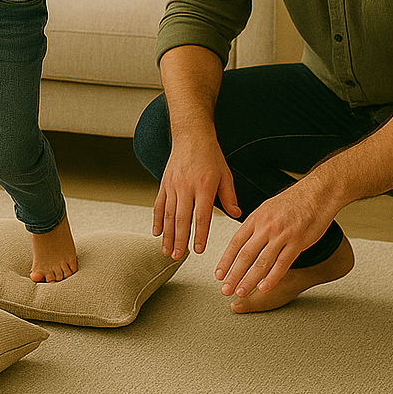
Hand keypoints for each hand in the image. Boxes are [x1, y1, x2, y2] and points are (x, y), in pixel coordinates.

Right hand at [152, 141, 239, 260]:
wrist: (191, 136)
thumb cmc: (211, 156)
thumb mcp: (225, 175)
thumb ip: (229, 197)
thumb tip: (236, 215)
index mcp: (204, 186)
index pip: (201, 216)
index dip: (200, 234)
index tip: (199, 250)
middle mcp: (186, 187)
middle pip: (181, 219)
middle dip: (179, 240)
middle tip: (177, 257)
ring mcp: (172, 185)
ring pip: (168, 214)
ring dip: (166, 234)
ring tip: (166, 251)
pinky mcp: (164, 183)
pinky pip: (159, 204)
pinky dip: (157, 220)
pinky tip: (156, 233)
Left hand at [213, 181, 334, 298]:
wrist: (316, 193)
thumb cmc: (293, 201)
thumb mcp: (267, 208)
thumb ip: (255, 225)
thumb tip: (243, 240)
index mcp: (256, 218)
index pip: (235, 243)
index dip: (225, 260)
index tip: (218, 273)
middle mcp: (265, 227)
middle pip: (245, 255)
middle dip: (233, 274)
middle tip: (224, 288)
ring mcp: (281, 236)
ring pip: (261, 263)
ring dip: (249, 280)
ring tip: (240, 292)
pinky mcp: (297, 243)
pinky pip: (282, 264)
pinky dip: (271, 278)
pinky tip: (263, 288)